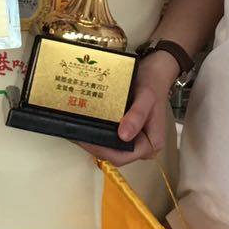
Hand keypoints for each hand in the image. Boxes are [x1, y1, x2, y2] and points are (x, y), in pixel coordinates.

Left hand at [81, 50, 181, 165]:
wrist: (155, 72)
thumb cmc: (153, 85)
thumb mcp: (146, 97)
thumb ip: (137, 115)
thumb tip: (124, 135)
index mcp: (150, 144)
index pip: (122, 156)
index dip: (101, 150)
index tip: (83, 138)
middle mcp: (141, 146)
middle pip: (113, 154)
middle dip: (92, 145)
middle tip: (73, 131)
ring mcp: (133, 140)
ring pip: (109, 147)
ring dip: (92, 139)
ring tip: (74, 127)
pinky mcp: (125, 132)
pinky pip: (110, 136)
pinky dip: (97, 131)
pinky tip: (84, 122)